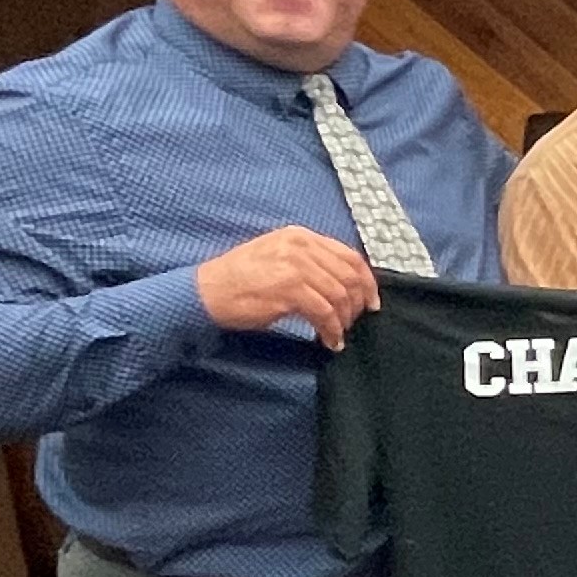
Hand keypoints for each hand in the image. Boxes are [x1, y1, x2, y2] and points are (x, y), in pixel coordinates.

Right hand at [195, 228, 379, 349]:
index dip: (367, 281)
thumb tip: (345, 285)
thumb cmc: (240, 280)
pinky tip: (328, 340)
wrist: (205, 291)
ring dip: (344, 321)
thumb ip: (310, 263)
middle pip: (349, 276)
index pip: (349, 256)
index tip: (371, 302)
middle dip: (358, 303)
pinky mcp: (288, 289)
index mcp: (300, 236)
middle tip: (355, 322)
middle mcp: (300, 246)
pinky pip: (325, 313)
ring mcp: (294, 266)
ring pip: (340, 296)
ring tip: (337, 334)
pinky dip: (331, 330)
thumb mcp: (278, 258)